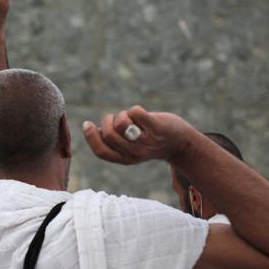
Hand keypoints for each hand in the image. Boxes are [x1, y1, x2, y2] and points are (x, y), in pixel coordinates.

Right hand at [81, 105, 195, 164]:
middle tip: (114, 118)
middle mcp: (135, 153)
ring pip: (121, 123)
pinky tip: (141, 114)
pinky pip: (136, 112)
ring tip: (130, 117)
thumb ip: (114, 141)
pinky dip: (135, 109)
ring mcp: (146, 140)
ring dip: (122, 114)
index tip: (87, 124)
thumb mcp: (130, 147)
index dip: (91, 138)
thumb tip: (95, 130)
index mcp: (126, 159)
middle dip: (107, 121)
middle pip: (109, 135)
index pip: (102, 152)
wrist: (181, 143)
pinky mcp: (156, 127)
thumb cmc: (151, 141)